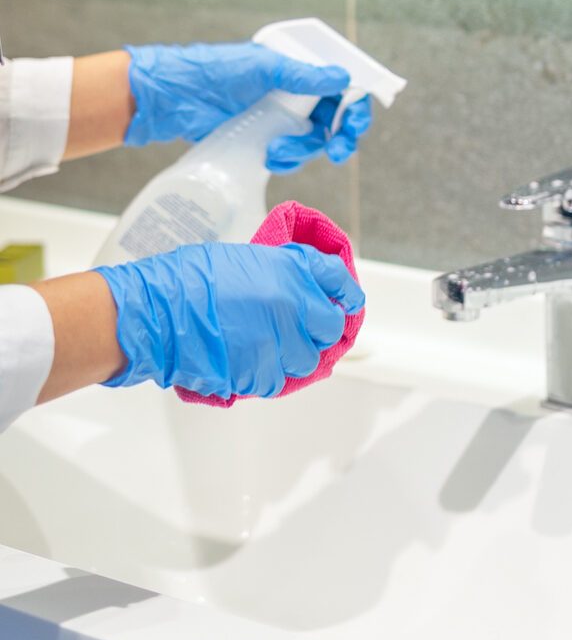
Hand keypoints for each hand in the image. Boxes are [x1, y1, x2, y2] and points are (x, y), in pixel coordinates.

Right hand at [94, 242, 364, 398]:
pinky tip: (243, 359)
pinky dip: (264, 374)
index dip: (345, 293)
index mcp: (291, 271)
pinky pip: (276, 380)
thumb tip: (299, 290)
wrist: (157, 312)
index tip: (346, 302)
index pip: (339, 282)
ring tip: (261, 345)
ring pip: (306, 361)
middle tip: (296, 329)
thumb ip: (282, 275)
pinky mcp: (262, 372)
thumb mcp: (244, 260)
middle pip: (331, 329)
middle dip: (318, 331)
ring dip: (290, 356)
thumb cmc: (188, 279)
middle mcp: (295, 306)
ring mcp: (281, 342)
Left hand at [123, 41, 372, 170]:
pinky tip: (269, 157)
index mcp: (298, 70)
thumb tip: (343, 78)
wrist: (174, 98)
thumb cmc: (214, 70)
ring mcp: (282, 118)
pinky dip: (287, 159)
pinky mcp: (267, 140)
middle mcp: (295, 94)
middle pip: (335, 120)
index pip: (340, 86)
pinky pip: (292, 155)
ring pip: (314, 141)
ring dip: (304, 150)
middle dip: (340, 137)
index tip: (357, 122)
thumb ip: (302, 76)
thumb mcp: (262, 68)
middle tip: (340, 151)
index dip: (356, 104)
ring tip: (277, 152)